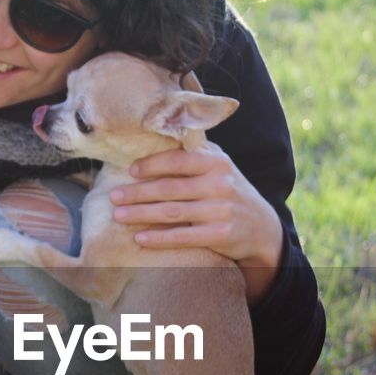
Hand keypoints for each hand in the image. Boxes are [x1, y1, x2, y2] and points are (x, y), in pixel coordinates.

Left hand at [109, 142, 284, 302]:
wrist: (262, 227)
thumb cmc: (228, 193)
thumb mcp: (220, 167)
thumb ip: (195, 153)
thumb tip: (156, 135)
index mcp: (217, 162)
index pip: (179, 159)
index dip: (152, 164)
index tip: (130, 170)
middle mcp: (220, 183)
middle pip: (170, 187)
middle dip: (138, 192)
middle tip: (113, 196)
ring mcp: (221, 210)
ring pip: (173, 212)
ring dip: (141, 214)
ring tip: (119, 215)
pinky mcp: (221, 235)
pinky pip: (184, 236)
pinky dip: (159, 238)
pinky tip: (140, 239)